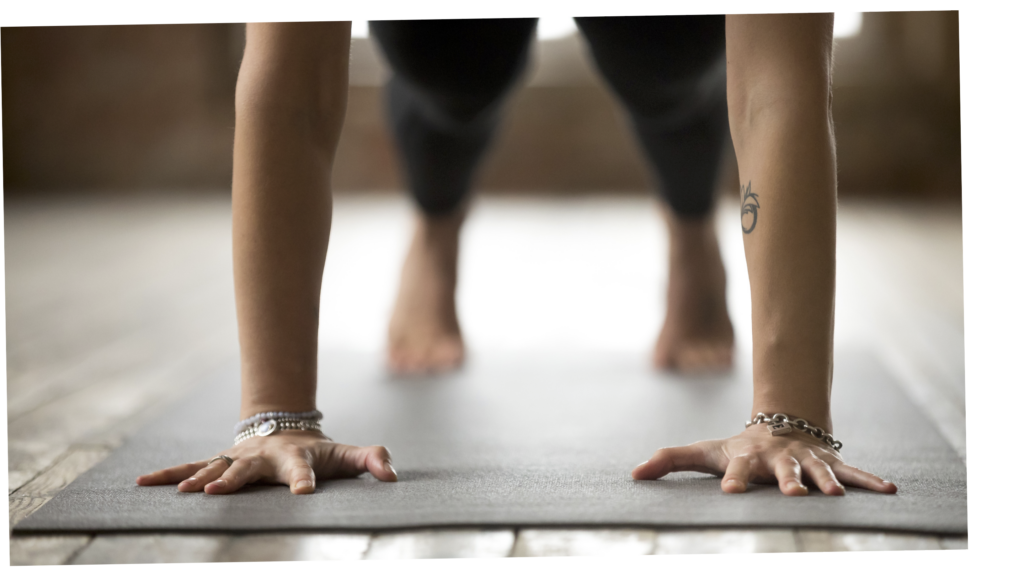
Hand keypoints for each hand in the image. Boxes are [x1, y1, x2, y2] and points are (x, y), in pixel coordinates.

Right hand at [135, 430, 397, 494]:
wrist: (288, 429)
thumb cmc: (321, 452)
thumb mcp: (348, 456)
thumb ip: (372, 460)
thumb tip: (393, 475)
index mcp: (297, 458)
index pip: (303, 470)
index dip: (304, 480)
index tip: (303, 493)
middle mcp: (264, 457)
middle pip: (248, 470)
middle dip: (233, 479)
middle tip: (218, 490)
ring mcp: (239, 458)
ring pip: (216, 466)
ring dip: (198, 478)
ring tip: (185, 492)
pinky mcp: (220, 462)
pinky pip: (192, 467)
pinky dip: (170, 475)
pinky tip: (144, 484)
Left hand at [631, 424, 896, 495]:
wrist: (780, 424)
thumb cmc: (737, 447)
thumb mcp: (703, 452)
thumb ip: (669, 460)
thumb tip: (633, 473)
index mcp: (747, 458)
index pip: (736, 470)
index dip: (733, 479)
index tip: (730, 492)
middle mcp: (779, 459)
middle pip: (783, 472)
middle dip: (788, 482)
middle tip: (791, 495)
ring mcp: (807, 461)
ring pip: (819, 473)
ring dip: (828, 483)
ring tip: (837, 497)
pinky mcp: (830, 463)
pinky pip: (854, 473)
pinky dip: (871, 481)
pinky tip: (890, 492)